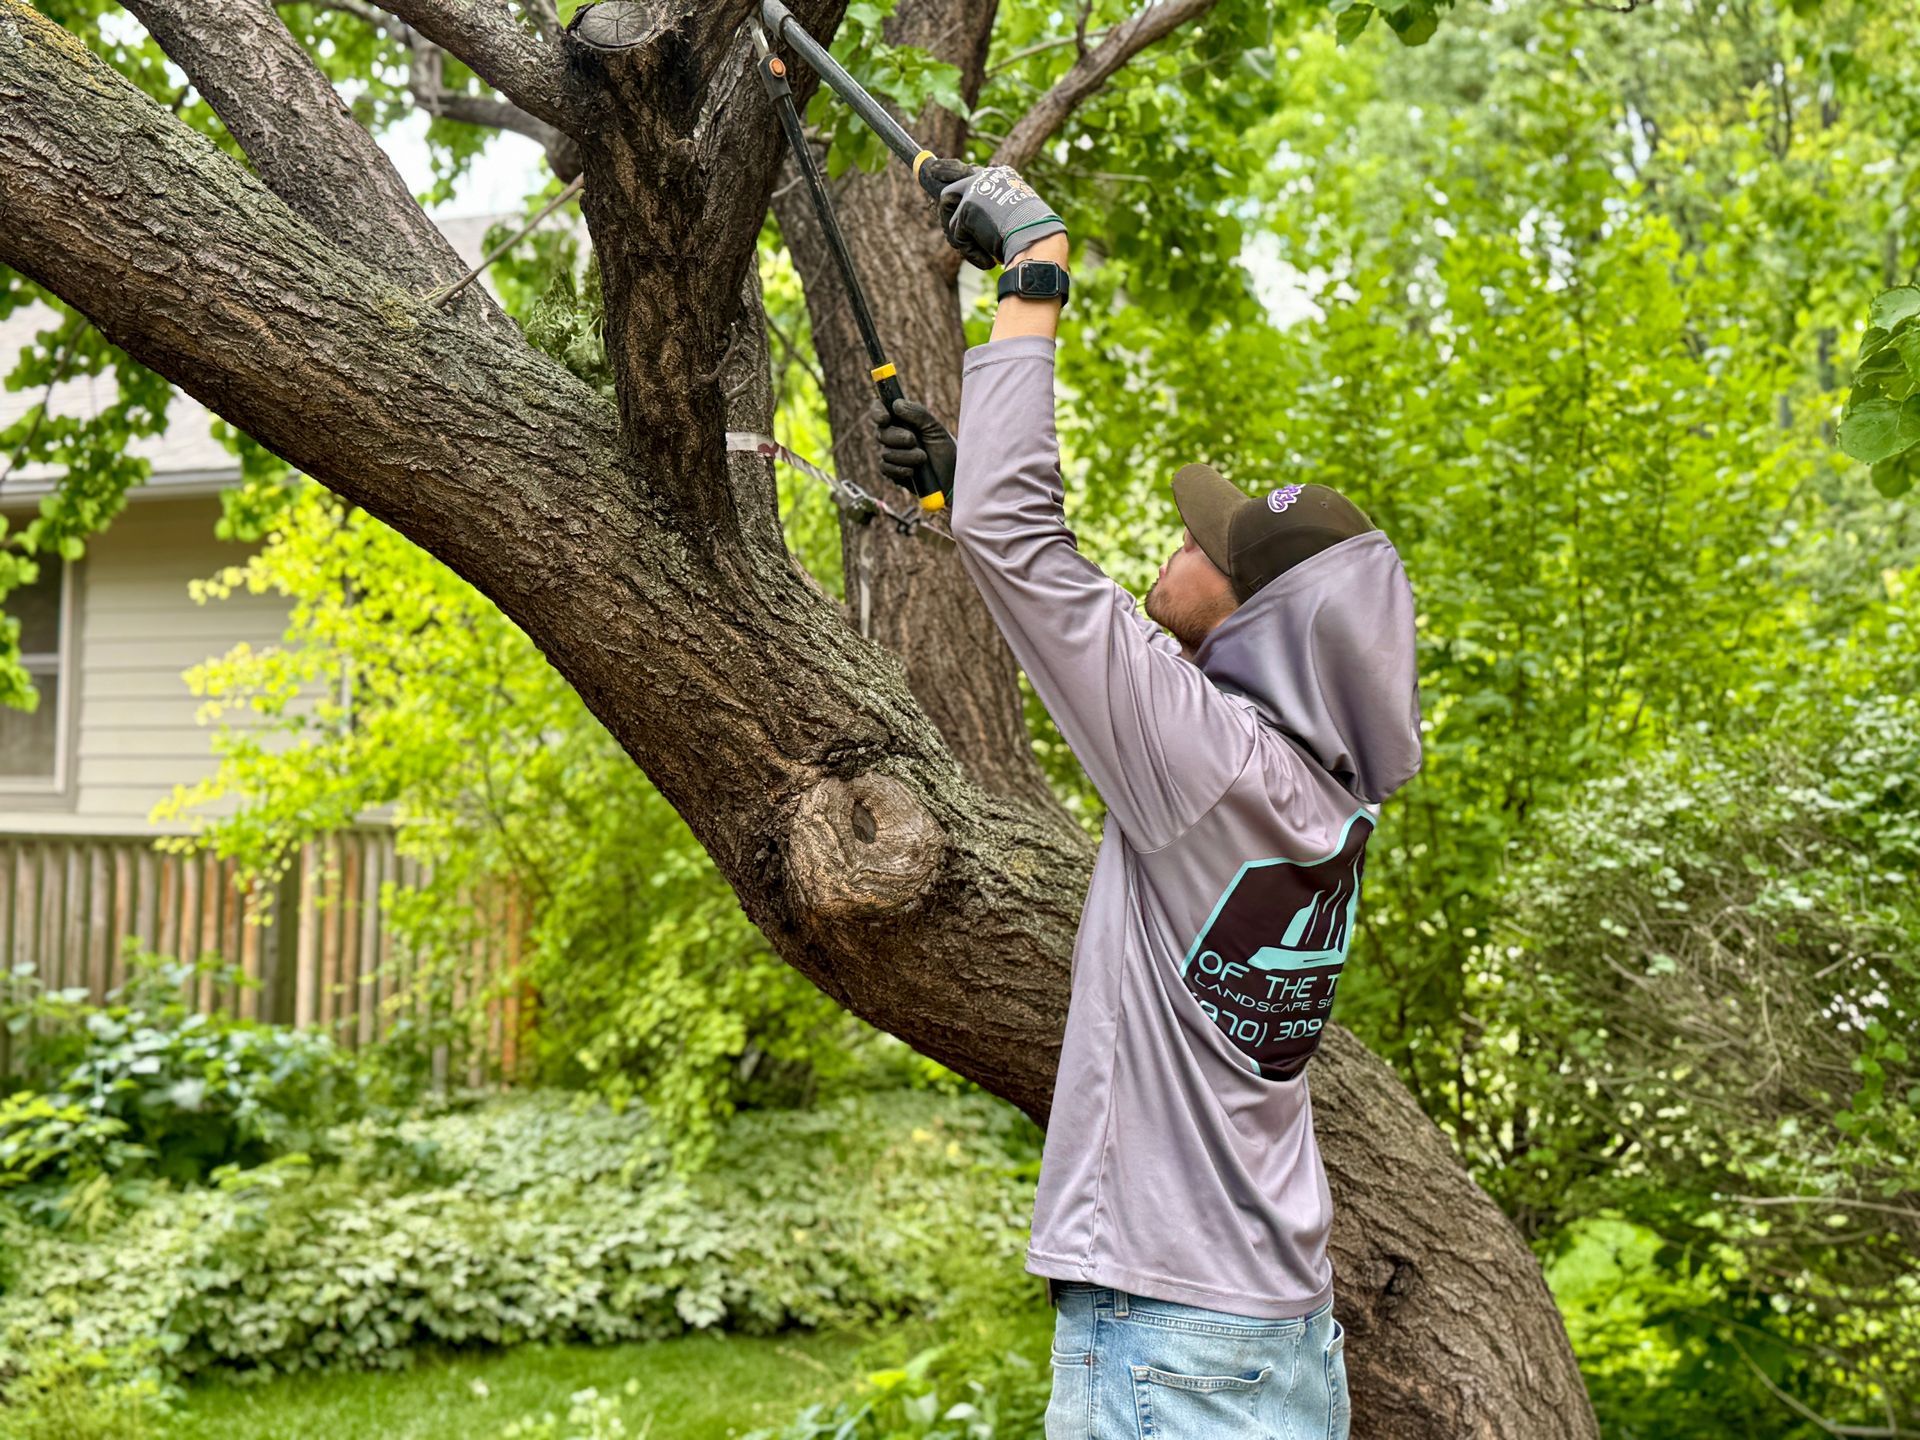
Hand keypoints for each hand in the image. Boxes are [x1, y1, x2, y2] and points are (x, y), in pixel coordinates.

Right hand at [870, 397, 956, 496]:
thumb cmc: (944, 450)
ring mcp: (891, 454)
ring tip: (923, 459)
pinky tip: (912, 472)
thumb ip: (918, 414)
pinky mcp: (892, 472)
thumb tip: (896, 404)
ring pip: (885, 452)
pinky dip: (900, 469)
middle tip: (913, 441)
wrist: (951, 477)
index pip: (881, 410)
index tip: (885, 418)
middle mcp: (893, 436)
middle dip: (897, 437)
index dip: (878, 412)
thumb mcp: (935, 429)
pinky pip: (886, 468)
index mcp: (902, 420)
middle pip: (881, 433)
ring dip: (905, 456)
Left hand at [923, 160, 1065, 269]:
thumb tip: (974, 227)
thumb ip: (995, 212)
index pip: (970, 174)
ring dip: (964, 241)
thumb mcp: (1016, 216)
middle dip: (947, 217)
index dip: (952, 178)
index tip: (936, 174)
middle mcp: (986, 177)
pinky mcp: (966, 209)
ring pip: (951, 220)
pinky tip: (988, 259)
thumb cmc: (1033, 236)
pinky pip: (958, 237)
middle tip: (955, 238)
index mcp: (1002, 176)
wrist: (1037, 240)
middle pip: (950, 194)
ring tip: (984, 252)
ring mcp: (974, 191)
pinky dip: (971, 252)